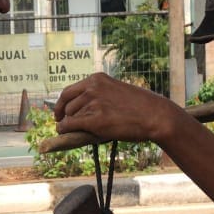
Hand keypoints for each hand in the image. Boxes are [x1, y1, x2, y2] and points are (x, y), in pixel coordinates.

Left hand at [53, 73, 176, 144]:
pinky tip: (65, 133)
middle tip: (61, 124)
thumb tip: (80, 108)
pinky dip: (65, 130)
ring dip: (68, 124)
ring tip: (76, 131)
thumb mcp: (116, 91)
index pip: (69, 91)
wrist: (155, 115)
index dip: (61, 103)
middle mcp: (92, 88)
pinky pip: (70, 125)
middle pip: (66, 104)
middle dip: (62, 115)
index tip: (59, 112)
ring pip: (68, 116)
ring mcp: (93, 103)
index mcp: (97, 79)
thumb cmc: (139, 106)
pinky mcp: (94, 120)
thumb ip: (99, 95)